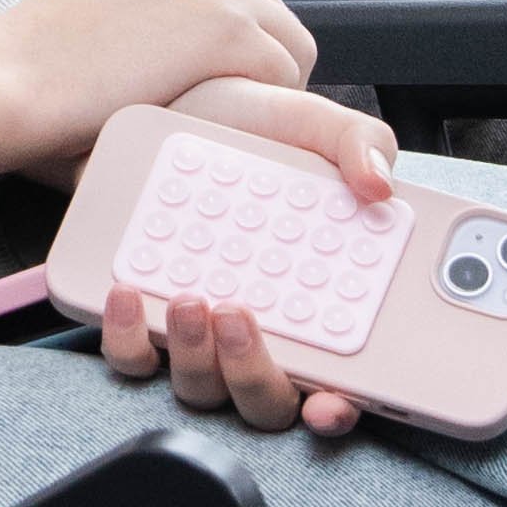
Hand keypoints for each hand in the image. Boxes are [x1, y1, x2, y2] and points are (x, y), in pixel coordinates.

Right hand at [0, 0, 314, 188]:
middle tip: (209, 101)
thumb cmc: (46, 54)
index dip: (236, 37)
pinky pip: (286, 78)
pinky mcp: (232, 29)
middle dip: (254, 58)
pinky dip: (259, 109)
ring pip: (291, 46)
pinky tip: (210, 119)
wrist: (16, 76)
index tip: (203, 73)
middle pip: (277, 11)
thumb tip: (197, 31)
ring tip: (212, 116)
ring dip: (262, 86)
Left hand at [100, 98, 399, 444]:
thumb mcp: (314, 124)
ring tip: (192, 299)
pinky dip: (128, 339)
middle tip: (239, 316)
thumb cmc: (254, 125)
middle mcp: (258, 335)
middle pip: (263, 401)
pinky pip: (132, 357)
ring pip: (200, 387)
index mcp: (315, 308)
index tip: (328, 402)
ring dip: (195, 357)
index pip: (336, 385)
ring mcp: (198, 333)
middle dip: (253, 376)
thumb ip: (359, 145)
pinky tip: (128, 294)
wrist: (178, 96)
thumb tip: (379, 184)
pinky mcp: (142, 315)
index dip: (335, 410)